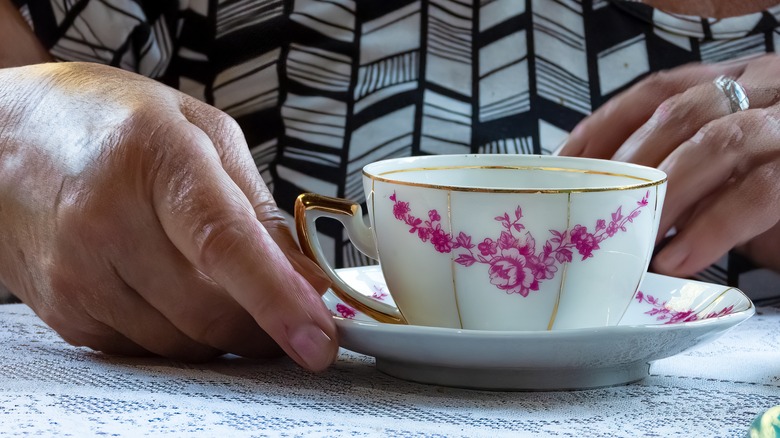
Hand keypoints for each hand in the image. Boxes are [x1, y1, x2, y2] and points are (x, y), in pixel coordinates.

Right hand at [0, 62, 336, 369]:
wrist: (2, 137)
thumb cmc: (111, 122)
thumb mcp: (200, 132)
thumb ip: (259, 206)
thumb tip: (305, 278)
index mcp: (153, 157)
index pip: (224, 243)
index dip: (277, 298)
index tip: (318, 341)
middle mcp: (104, 218)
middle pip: (210, 309)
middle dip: (263, 324)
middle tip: (287, 311)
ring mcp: (75, 272)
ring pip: (182, 342)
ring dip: (222, 329)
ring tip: (218, 284)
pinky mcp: (64, 311)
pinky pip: (146, 349)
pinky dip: (179, 332)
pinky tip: (171, 289)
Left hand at [560, 54, 779, 277]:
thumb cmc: (779, 197)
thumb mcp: (720, 178)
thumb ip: (677, 175)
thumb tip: (600, 199)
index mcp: (737, 84)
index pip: (659, 90)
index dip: (606, 123)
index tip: (562, 162)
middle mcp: (768, 90)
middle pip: (682, 113)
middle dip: (629, 164)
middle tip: (589, 211)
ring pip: (718, 142)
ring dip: (664, 194)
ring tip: (631, 240)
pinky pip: (761, 191)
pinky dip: (713, 226)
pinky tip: (678, 257)